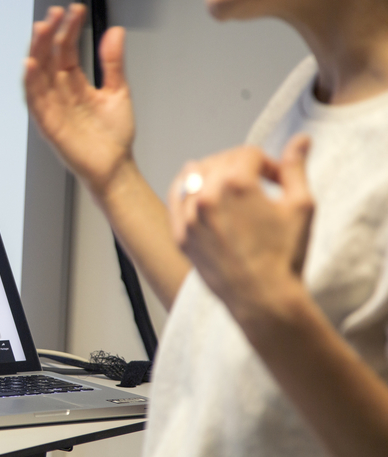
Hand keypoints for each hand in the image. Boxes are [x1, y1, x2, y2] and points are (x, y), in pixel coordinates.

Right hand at [24, 4, 135, 194]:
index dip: (69, 29)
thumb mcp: (117, 91)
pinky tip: (31, 65)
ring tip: (41, 30)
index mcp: (75, 84)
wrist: (115, 168)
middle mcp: (61, 94)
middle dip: (50, 35)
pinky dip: (31, 84)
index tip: (74, 11)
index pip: (66, 50)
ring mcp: (53, 109)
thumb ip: (112, 63)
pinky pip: (35, 102)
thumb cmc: (113, 137)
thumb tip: (114, 34)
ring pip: (38, 76)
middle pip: (48, 58)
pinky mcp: (49, 125)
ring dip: (37, 52)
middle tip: (55, 14)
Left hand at [168, 135, 312, 316]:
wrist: (262, 298)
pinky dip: (187, 189)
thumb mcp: (300, 206)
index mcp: (236, 183)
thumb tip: (301, 139)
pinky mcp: (180, 235)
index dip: (269, 164)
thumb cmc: (284, 256)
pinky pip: (175, 198)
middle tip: (259, 184)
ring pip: (194, 174)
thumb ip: (295, 168)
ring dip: (214, 173)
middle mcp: (206, 195)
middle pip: (221, 160)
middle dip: (243, 166)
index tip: (278, 180)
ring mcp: (189, 216)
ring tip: (230, 187)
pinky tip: (201, 194)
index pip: (250, 153)